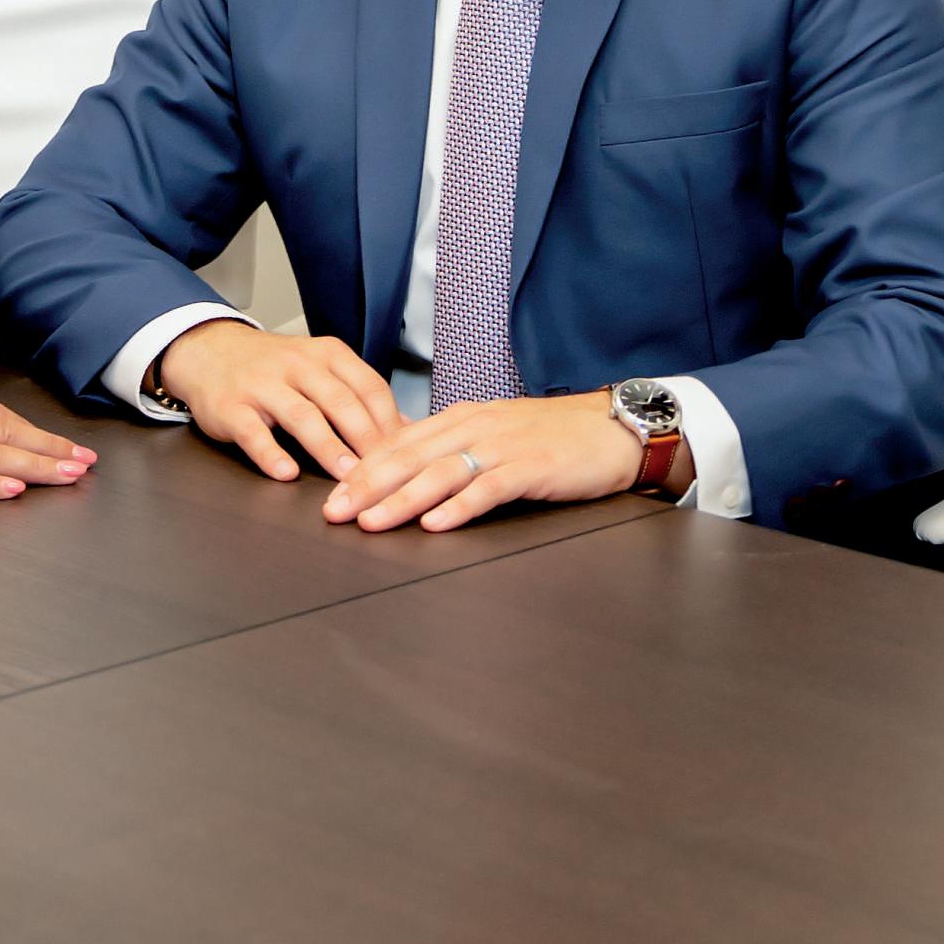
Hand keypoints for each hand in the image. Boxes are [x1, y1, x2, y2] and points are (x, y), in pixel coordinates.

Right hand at [155, 320, 400, 482]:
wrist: (210, 350)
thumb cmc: (274, 367)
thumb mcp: (320, 369)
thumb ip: (360, 395)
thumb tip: (408, 428)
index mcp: (326, 354)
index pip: (369, 386)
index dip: (390, 421)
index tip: (407, 453)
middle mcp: (296, 364)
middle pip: (340, 402)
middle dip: (366, 439)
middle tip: (387, 473)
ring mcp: (262, 385)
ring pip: (302, 416)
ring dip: (328, 448)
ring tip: (348, 477)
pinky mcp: (231, 407)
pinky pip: (253, 432)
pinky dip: (271, 454)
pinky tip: (287, 473)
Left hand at [321, 389, 662, 531]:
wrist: (612, 428)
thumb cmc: (554, 437)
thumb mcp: (495, 434)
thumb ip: (454, 448)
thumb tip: (409, 468)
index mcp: (463, 418)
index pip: (401, 442)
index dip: (363, 468)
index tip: (332, 492)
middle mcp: (477, 427)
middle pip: (411, 456)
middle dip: (367, 485)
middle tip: (335, 512)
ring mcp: (504, 446)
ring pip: (441, 472)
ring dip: (402, 499)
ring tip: (372, 522)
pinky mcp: (531, 468)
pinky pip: (489, 488)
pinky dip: (460, 507)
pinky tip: (437, 524)